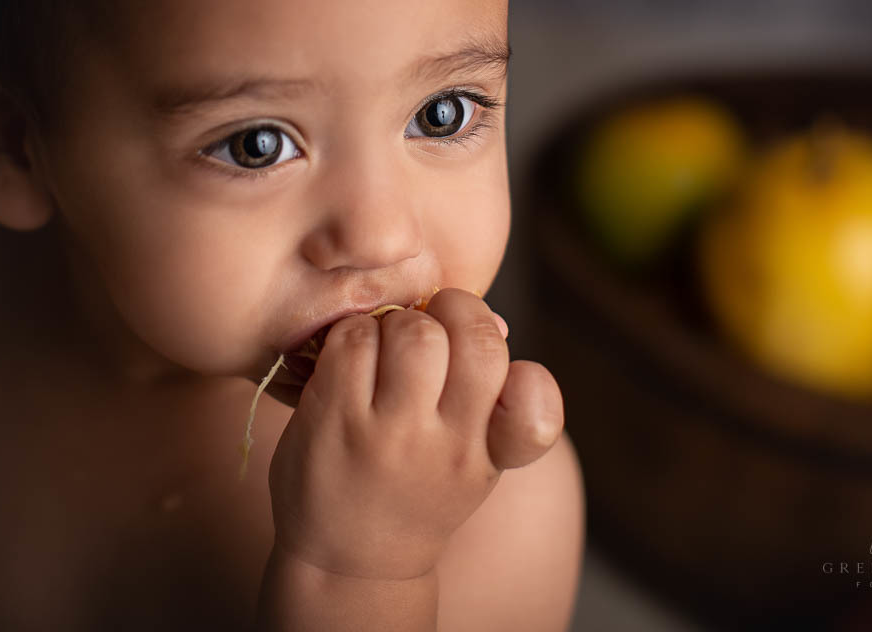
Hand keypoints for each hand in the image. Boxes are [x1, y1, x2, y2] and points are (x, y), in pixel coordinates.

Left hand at [266, 287, 563, 581]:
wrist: (347, 560)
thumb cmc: (416, 490)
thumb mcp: (473, 460)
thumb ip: (491, 397)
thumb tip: (497, 320)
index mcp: (489, 453)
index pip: (536, 411)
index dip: (530, 376)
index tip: (501, 373)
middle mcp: (447, 446)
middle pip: (476, 339)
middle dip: (456, 311)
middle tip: (435, 326)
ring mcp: (390, 434)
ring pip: (413, 331)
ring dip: (398, 322)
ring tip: (387, 346)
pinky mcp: (335, 419)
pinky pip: (354, 339)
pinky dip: (353, 332)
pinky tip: (351, 358)